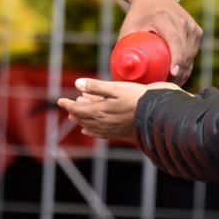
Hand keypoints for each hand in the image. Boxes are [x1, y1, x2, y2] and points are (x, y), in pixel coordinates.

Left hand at [57, 77, 184, 141]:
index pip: (78, 109)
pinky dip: (91, 130)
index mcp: (100, 110)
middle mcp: (103, 122)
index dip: (68, 104)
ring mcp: (111, 130)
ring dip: (82, 120)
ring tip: (75, 115)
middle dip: (74, 111)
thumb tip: (77, 84)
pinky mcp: (119, 134)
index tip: (60, 100)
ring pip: (90, 126)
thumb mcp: (116, 88)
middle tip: (68, 105)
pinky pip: (99, 134)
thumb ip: (96, 87)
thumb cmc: (138, 98)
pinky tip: (89, 131)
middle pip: (83, 118)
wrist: (159, 116)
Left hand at [120, 0, 202, 85]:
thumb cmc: (138, 14)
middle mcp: (182, 21)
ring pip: (191, 55)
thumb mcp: (128, 27)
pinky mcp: (197, 30)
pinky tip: (178, 76)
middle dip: (177, 73)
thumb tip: (119, 73)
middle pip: (184, 52)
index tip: (173, 73)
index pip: (175, 40)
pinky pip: (193, 52)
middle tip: (163, 87)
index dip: (176, 58)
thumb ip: (123, 47)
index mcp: (165, 18)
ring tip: (169, 84)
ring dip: (183, 71)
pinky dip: (187, 65)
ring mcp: (192, 26)